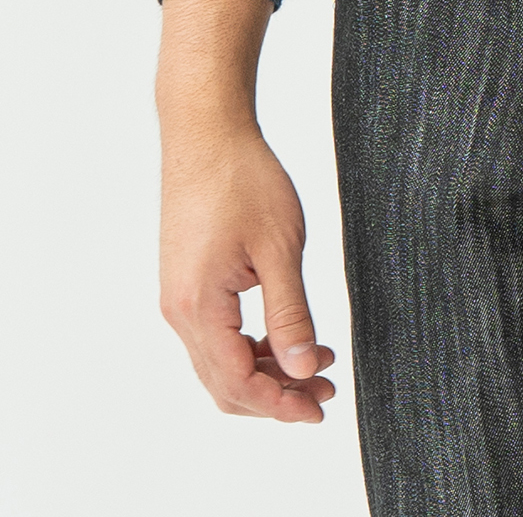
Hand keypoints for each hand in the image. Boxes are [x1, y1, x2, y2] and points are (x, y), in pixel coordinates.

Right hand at [157, 0, 335, 422]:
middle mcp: (180, 312)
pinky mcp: (187, 282)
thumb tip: (304, 369)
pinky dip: (252, 346)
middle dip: (276, 396)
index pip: (238, 382)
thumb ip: (291, 314)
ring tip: (319, 364)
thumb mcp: (280, 248)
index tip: (320, 406)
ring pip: (220, 362)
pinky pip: (216, 335)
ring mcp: (179, 298)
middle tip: (325, 391)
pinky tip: (290, 336)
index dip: (281, 403)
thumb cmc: (244, 179)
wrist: (207, 133)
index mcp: (200, 307)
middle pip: (225, 383)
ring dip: (267, 371)